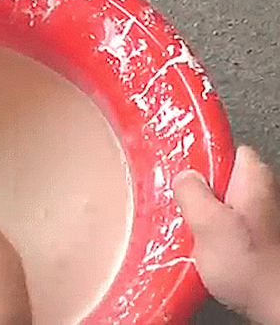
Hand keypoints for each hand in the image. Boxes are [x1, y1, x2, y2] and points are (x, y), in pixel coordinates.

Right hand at [173, 146, 279, 324]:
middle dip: (194, 190)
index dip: (199, 156)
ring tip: (188, 228)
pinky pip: (220, 223)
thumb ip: (191, 192)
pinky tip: (199, 244)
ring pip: (216, 201)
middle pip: (216, 176)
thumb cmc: (252, 267)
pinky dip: (207, 231)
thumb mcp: (207, 222)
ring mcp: (255, 215)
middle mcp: (258, 192)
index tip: (178, 167)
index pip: (223, 148)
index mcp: (253, 177)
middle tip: (180, 204)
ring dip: (199, 213)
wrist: (272, 302)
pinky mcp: (249, 237)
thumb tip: (183, 178)